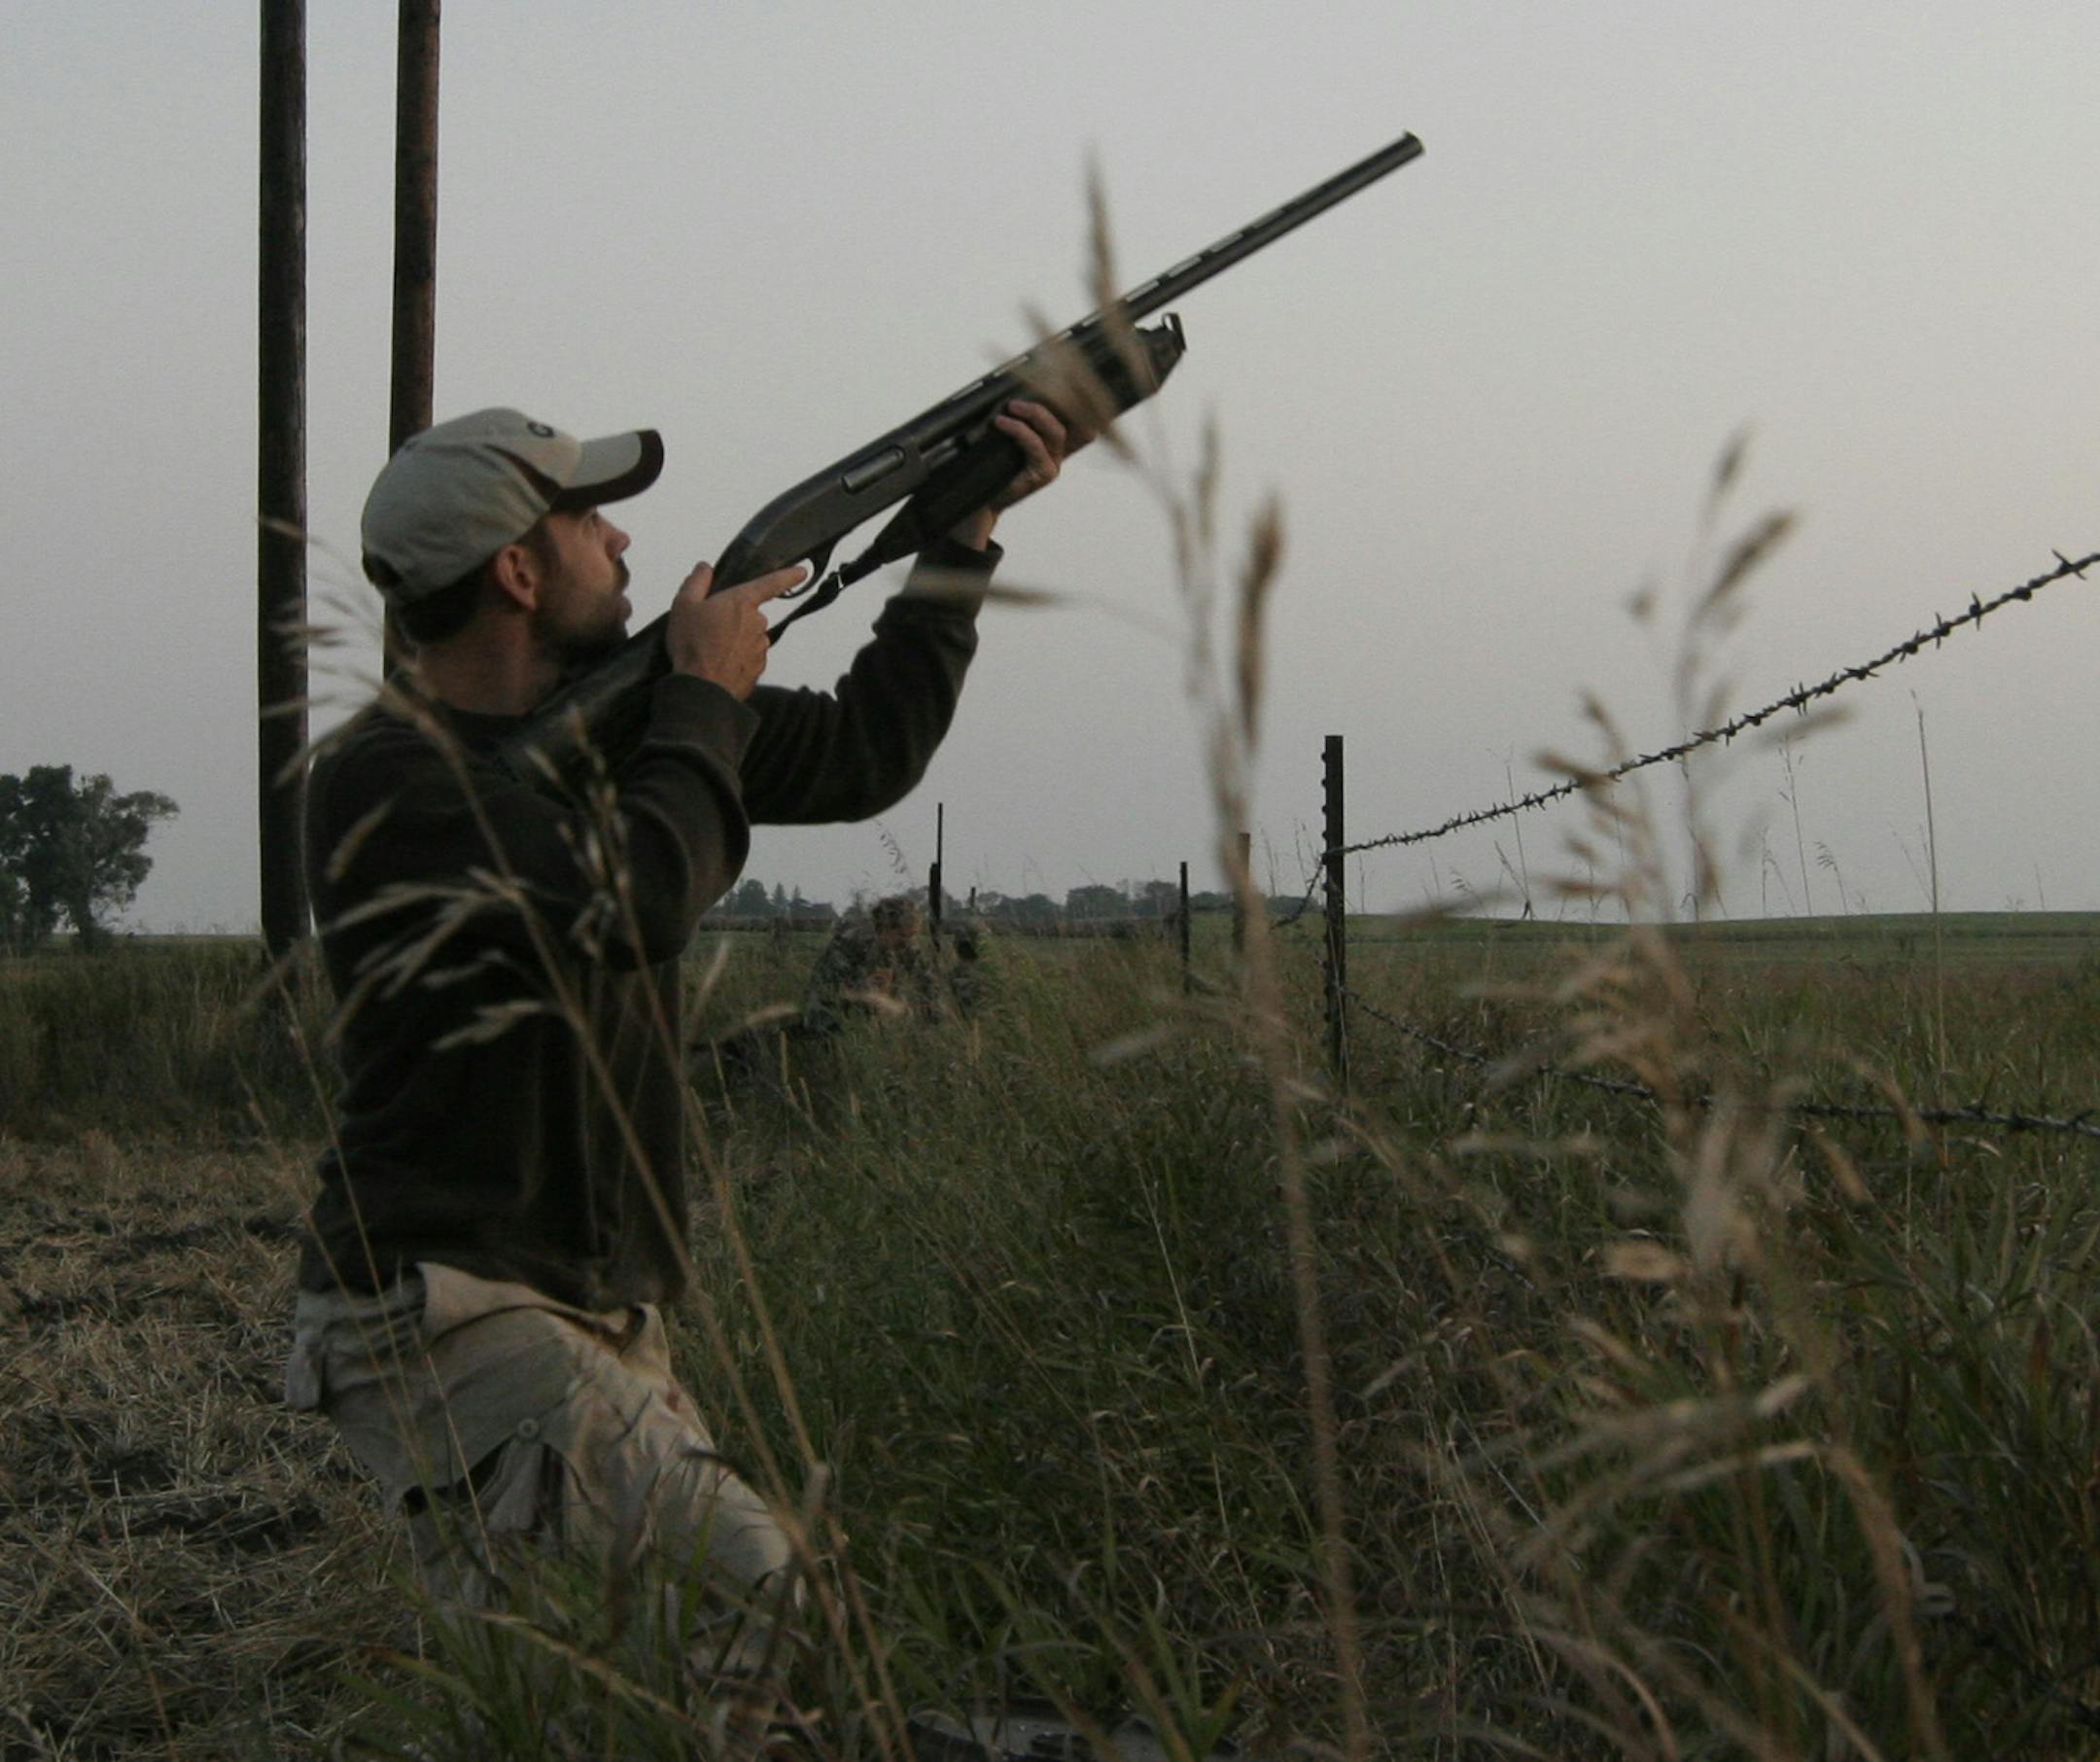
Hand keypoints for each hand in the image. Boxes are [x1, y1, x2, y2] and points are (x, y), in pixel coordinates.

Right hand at [665, 560, 807, 698]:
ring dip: (734, 639)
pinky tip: (717, 662)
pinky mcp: (758, 667)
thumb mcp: (684, 605)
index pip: (771, 583)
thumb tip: (705, 569)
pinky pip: (748, 656)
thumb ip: (697, 582)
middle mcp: (757, 623)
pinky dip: (735, 657)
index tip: (801, 573)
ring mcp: (760, 647)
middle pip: (749, 614)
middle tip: (709, 628)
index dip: (788, 576)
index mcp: (741, 602)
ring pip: (749, 636)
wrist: (702, 687)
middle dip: (733, 618)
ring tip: (710, 648)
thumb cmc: (693, 645)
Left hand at [949, 399, 1090, 547]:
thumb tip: (1019, 390)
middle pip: (1070, 420)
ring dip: (1033, 413)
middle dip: (1048, 402)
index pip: (1075, 419)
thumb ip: (1020, 418)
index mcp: (1053, 442)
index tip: (1065, 384)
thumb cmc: (994, 465)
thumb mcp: (1008, 436)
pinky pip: (1035, 445)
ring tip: (1010, 407)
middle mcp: (1058, 453)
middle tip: (1021, 396)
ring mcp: (1053, 465)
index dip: (1078, 403)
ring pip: (1055, 432)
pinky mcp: (1044, 474)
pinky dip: (1018, 430)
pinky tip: (1002, 423)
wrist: (982, 495)